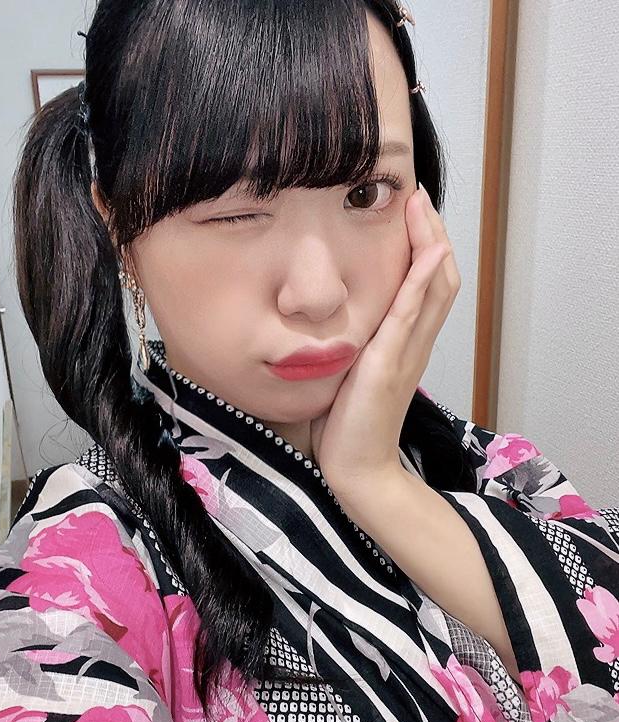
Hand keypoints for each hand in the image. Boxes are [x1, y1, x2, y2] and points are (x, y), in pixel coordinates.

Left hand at [310, 184, 460, 496]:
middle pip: (441, 278)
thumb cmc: (348, 426)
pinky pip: (411, 316)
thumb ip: (355, 345)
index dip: (425, 246)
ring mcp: (406, 353)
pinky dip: (421, 282)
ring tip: (420, 206)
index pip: (428, 285)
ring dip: (430, 243)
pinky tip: (425, 251)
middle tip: (418, 195)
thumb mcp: (352, 374)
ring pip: (435, 289)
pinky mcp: (389, 365)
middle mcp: (414, 344)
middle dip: (431, 232)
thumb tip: (337, 321)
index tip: (412, 211)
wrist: (357, 469)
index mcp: (406, 345)